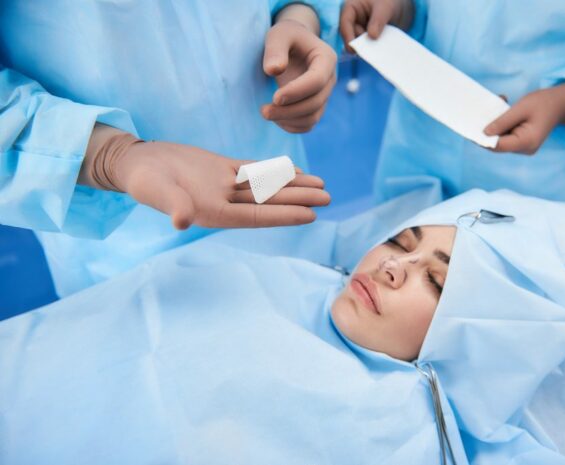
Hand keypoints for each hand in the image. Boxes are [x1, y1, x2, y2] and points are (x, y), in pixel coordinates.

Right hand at [80, 125, 329, 229]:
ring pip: (266, 187)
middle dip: (299, 200)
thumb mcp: (156, 192)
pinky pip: (255, 171)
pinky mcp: (221, 170)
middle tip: (328, 197)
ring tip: (321, 185)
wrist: (134, 163)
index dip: (285, 215)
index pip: (257, 216)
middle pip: (269, 202)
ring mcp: (225, 186)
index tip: (311, 215)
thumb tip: (181, 221)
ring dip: (294, 186)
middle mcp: (225, 202)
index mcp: (214, 212)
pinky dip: (275, 172)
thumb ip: (172, 205)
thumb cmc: (142, 180)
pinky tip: (295, 172)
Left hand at [261, 7, 336, 133]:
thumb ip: (275, 49)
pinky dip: (291, 126)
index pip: (317, 81)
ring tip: (266, 112)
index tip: (274, 97)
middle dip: (289, 111)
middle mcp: (330, 79)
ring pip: (312, 117)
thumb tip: (273, 70)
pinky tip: (275, 118)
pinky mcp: (315, 106)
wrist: (293, 44)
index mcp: (326, 59)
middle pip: (315, 103)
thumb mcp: (279, 34)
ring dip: (289, 120)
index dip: (297, 92)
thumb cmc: (286, 37)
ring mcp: (324, 95)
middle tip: (264, 111)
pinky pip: (307, 124)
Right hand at [340, 0, 413, 49]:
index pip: (345, 22)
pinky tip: (380, 50)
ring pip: (359, 43)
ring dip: (367, 47)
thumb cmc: (390, 0)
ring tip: (378, 49)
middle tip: (370, 51)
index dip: (348, 36)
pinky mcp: (368, 38)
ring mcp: (360, 30)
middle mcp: (353, 20)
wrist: (401, 7)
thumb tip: (372, 36)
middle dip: (359, 44)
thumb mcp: (385, 7)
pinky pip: (368, 46)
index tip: (353, 50)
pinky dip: (373, 49)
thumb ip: (378, 20)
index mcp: (351, 7)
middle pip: (350, 35)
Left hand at [484, 83, 564, 154]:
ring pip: (500, 140)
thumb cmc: (544, 103)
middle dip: (487, 130)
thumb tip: (484, 133)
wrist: (562, 104)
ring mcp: (524, 147)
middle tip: (479, 112)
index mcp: (527, 142)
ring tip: (498, 104)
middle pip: (497, 144)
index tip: (469, 128)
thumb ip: (503, 121)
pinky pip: (506, 136)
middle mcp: (525, 148)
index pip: (497, 145)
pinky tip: (502, 109)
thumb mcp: (521, 108)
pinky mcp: (522, 142)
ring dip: (494, 125)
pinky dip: (501, 125)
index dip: (482, 139)